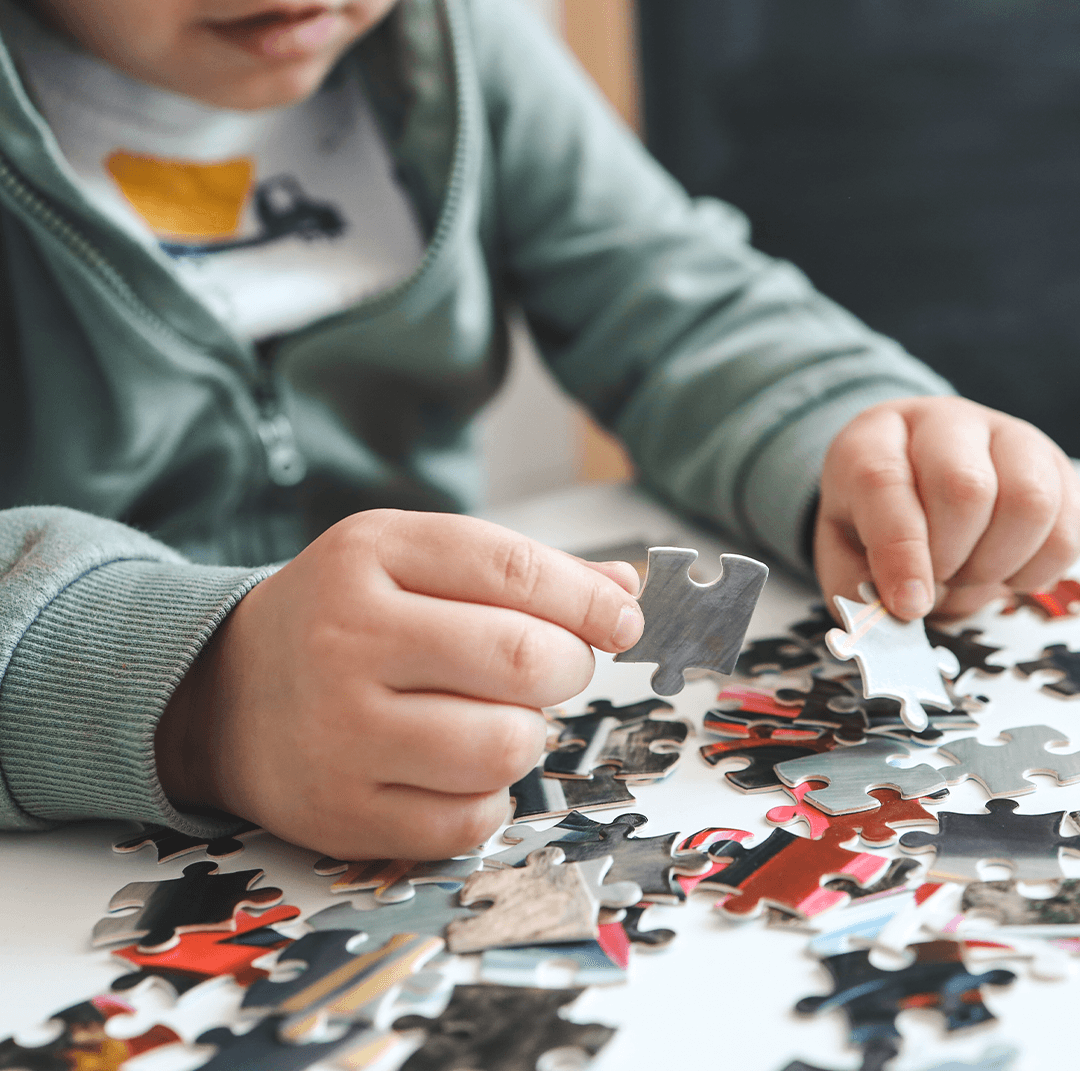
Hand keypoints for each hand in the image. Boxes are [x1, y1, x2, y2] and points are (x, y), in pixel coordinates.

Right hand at [155, 510, 642, 858]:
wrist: (227, 693)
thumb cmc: (343, 617)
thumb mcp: (409, 560)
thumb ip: (517, 568)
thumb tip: (623, 589)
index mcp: (370, 556)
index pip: (514, 571)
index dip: (589, 600)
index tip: (621, 620)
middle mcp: (346, 639)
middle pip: (524, 660)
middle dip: (570, 666)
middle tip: (556, 668)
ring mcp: (339, 732)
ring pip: (507, 746)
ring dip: (529, 735)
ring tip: (496, 717)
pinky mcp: (341, 813)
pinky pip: (470, 819)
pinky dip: (492, 797)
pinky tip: (463, 768)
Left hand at [814, 396, 1079, 620]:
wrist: (914, 476)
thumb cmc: (873, 513)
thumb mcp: (840, 545)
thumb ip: (854, 580)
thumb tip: (899, 608)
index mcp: (875, 438)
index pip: (885, 482)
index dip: (900, 552)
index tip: (908, 604)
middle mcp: (944, 423)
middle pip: (965, 488)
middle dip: (951, 559)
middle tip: (936, 582)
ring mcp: (1007, 437)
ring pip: (1029, 503)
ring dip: (997, 565)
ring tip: (967, 576)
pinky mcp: (1054, 466)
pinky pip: (1068, 529)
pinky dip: (1036, 570)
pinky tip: (1002, 572)